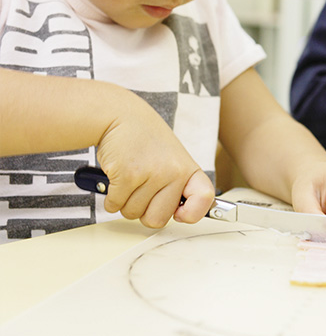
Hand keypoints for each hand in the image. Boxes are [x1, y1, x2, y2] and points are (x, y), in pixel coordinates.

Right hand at [96, 89, 213, 228]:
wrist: (121, 115)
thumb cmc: (147, 139)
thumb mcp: (173, 159)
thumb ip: (178, 186)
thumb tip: (182, 216)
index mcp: (188, 169)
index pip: (204, 199)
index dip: (192, 213)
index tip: (180, 214)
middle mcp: (173, 172)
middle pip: (157, 220)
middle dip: (144, 210)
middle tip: (142, 187)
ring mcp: (150, 174)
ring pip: (132, 213)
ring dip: (125, 201)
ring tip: (131, 176)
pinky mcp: (126, 175)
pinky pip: (114, 206)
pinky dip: (111, 197)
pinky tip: (118, 175)